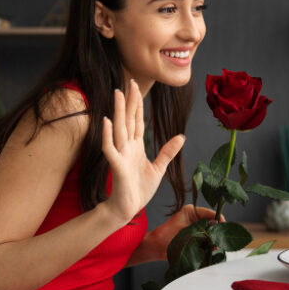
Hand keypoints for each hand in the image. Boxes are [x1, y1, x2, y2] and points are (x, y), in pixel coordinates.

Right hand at [101, 82, 184, 224]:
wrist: (127, 208)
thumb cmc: (139, 189)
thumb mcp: (159, 168)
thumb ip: (167, 152)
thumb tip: (181, 136)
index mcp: (136, 146)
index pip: (137, 120)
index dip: (137, 104)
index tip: (136, 87)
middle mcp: (127, 147)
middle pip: (128, 119)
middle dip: (129, 101)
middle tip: (129, 81)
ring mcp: (121, 155)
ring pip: (118, 129)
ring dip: (117, 111)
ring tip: (117, 93)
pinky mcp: (116, 166)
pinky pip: (110, 149)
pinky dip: (108, 135)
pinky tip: (107, 122)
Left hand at [130, 204, 220, 264]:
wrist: (154, 248)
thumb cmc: (166, 237)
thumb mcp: (186, 232)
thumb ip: (202, 230)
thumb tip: (217, 230)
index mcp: (191, 211)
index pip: (211, 213)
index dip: (219, 220)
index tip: (224, 228)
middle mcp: (194, 217)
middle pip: (212, 222)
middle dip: (216, 231)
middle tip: (220, 240)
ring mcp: (194, 227)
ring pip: (209, 231)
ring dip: (213, 238)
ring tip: (215, 246)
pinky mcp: (193, 236)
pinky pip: (205, 238)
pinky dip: (208, 243)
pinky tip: (211, 249)